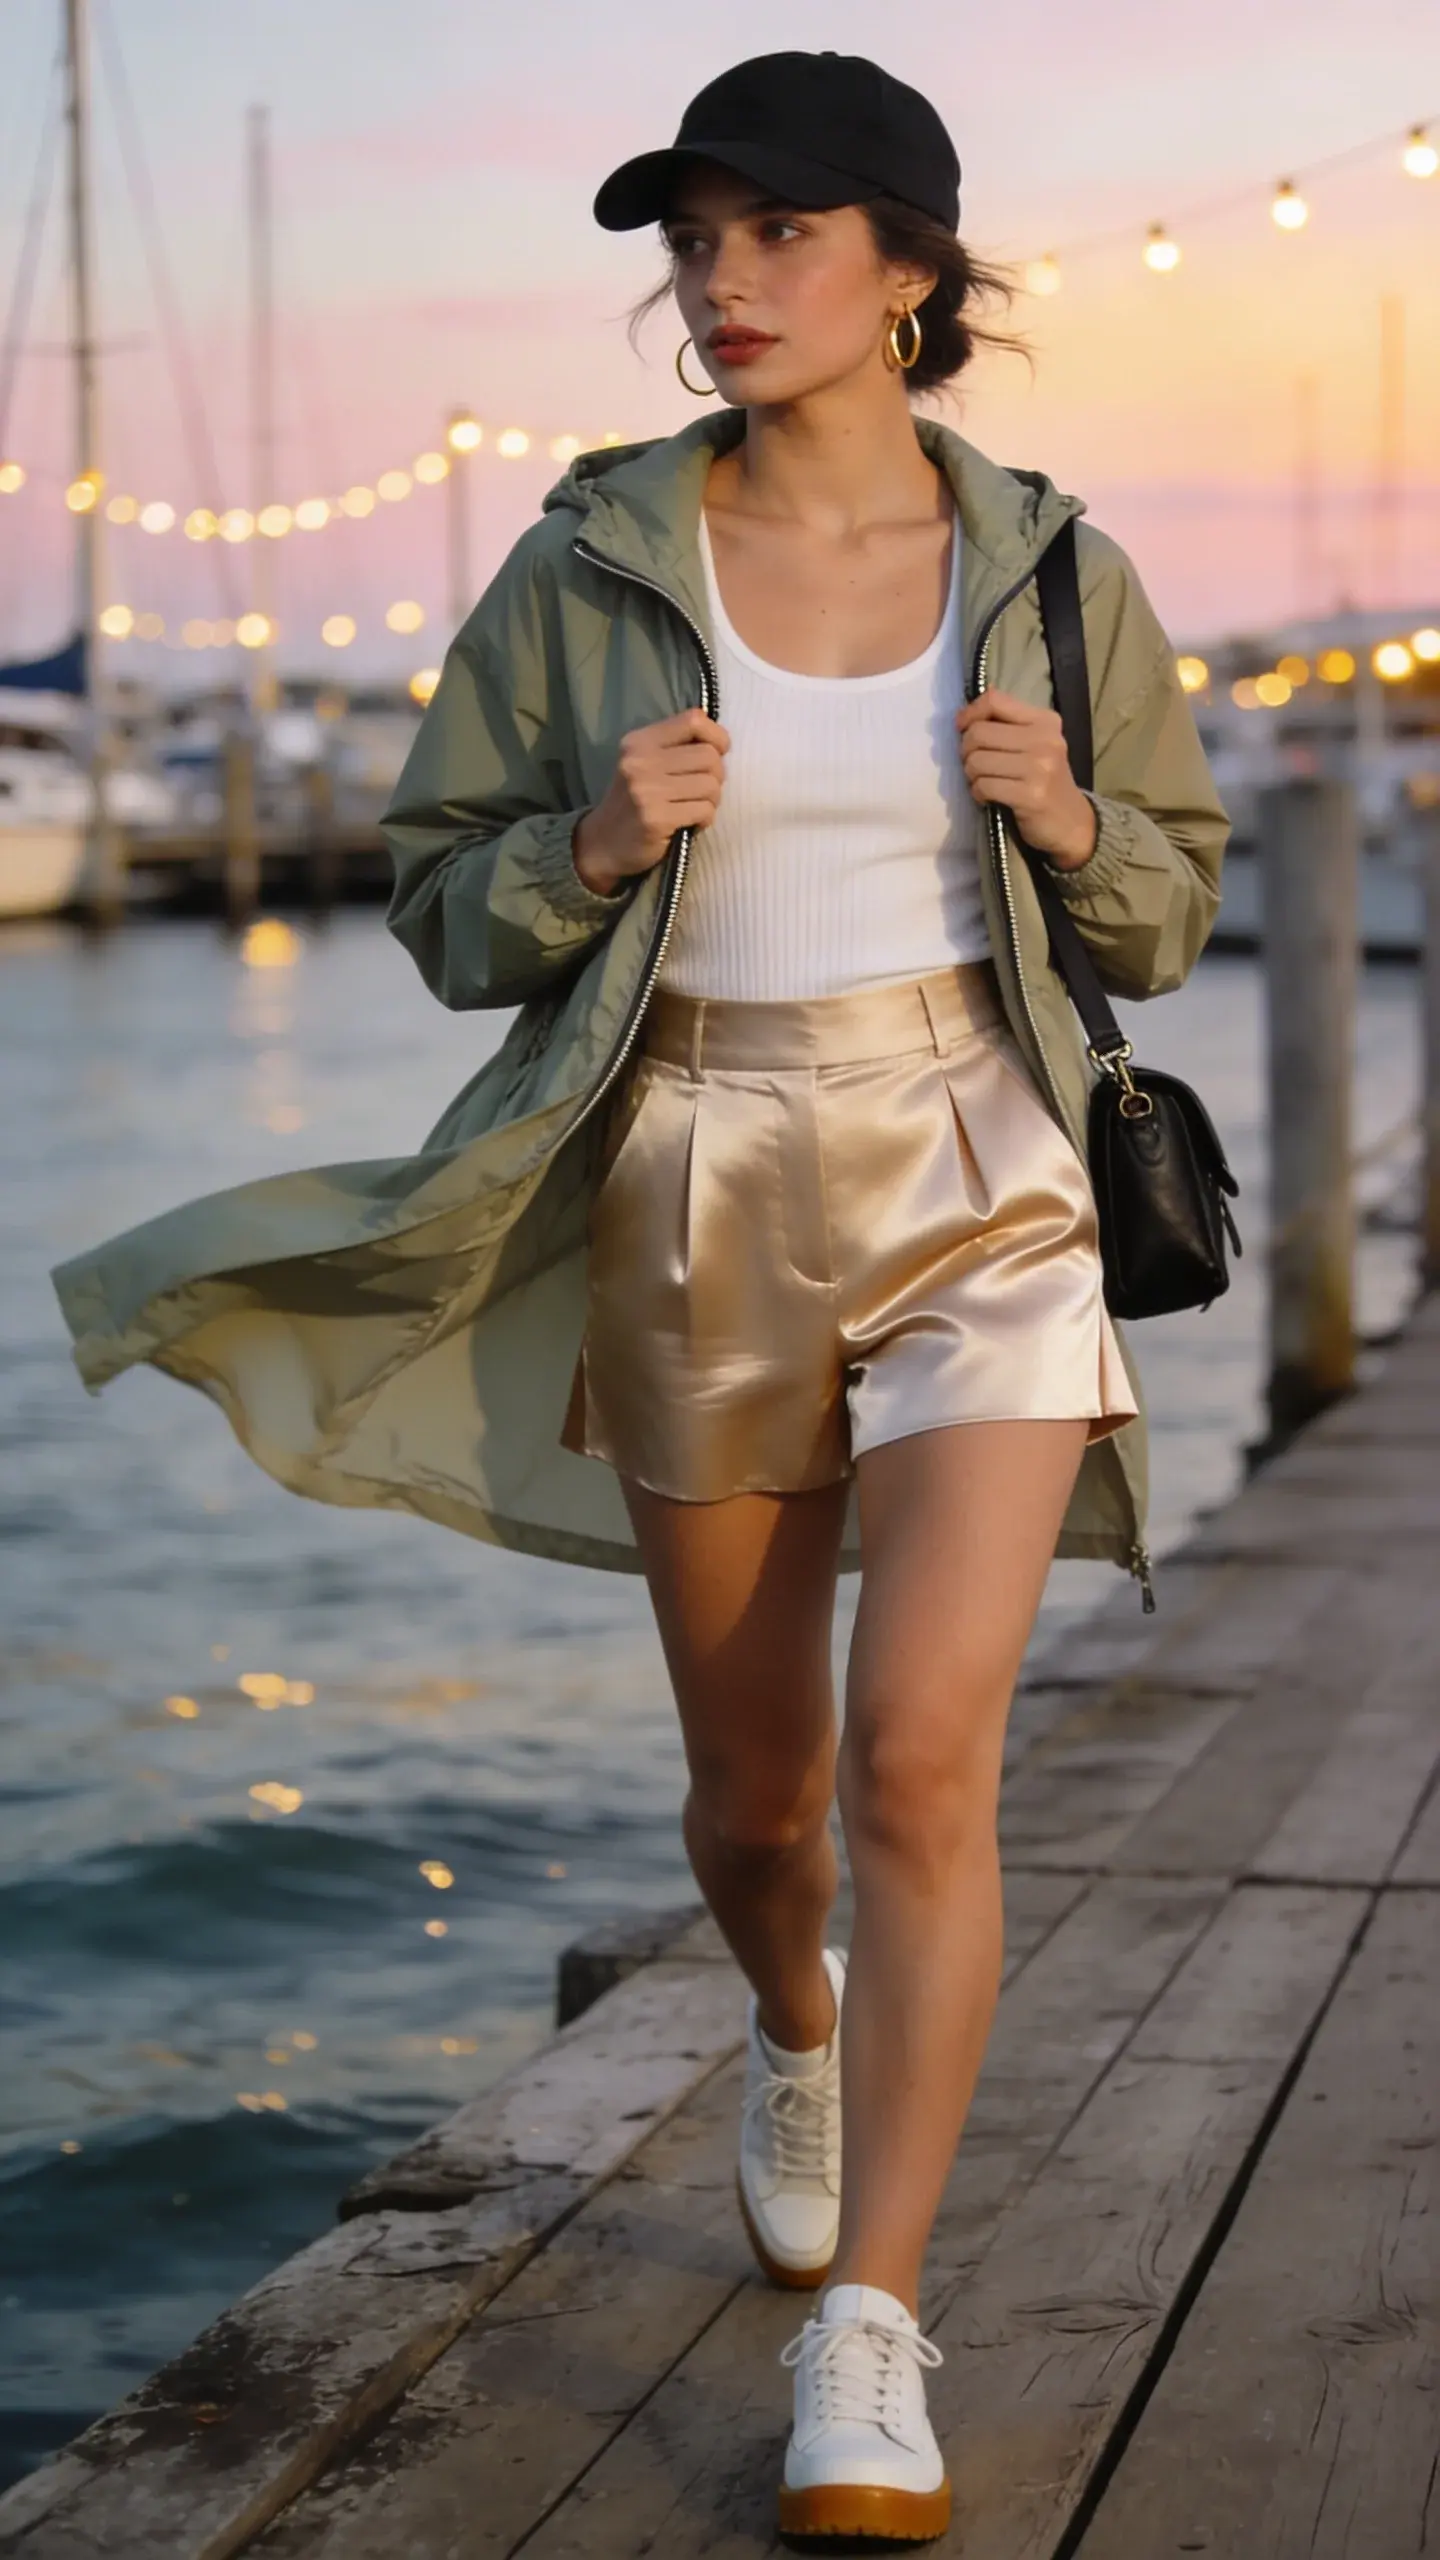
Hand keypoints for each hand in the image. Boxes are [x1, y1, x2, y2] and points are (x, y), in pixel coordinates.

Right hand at [573, 709, 731, 896]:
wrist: (602, 843)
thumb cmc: (632, 801)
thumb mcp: (644, 763)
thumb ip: (676, 747)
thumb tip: (719, 744)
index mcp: (639, 741)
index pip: (693, 721)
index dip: (717, 736)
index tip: (718, 753)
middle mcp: (640, 761)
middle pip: (708, 756)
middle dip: (716, 775)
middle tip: (703, 790)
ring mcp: (647, 791)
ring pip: (710, 785)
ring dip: (712, 800)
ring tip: (696, 807)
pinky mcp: (657, 819)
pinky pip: (704, 810)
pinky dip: (706, 819)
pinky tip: (692, 823)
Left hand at [954, 689, 1096, 868]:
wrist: (1072, 823)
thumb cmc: (1045, 781)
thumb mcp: (1035, 744)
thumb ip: (1006, 725)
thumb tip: (965, 714)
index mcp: (1045, 721)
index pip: (994, 701)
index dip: (970, 714)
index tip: (963, 729)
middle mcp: (1045, 740)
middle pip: (978, 732)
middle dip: (966, 751)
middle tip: (975, 764)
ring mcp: (1039, 768)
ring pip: (977, 761)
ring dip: (971, 774)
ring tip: (984, 781)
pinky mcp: (1030, 795)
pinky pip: (983, 786)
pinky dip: (978, 793)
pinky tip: (988, 797)